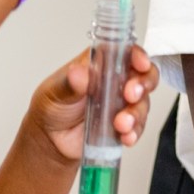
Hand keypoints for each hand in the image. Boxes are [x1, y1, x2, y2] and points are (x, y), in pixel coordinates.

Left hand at [29, 46, 158, 163]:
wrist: (50, 142)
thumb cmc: (51, 109)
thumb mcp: (54, 91)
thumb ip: (69, 83)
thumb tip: (79, 73)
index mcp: (98, 65)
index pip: (123, 52)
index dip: (136, 55)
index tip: (140, 63)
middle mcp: (113, 82)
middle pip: (142, 75)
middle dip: (143, 84)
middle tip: (130, 95)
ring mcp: (120, 104)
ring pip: (143, 103)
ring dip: (136, 113)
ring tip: (120, 123)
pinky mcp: (124, 125)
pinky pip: (138, 127)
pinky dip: (135, 131)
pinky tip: (125, 135)